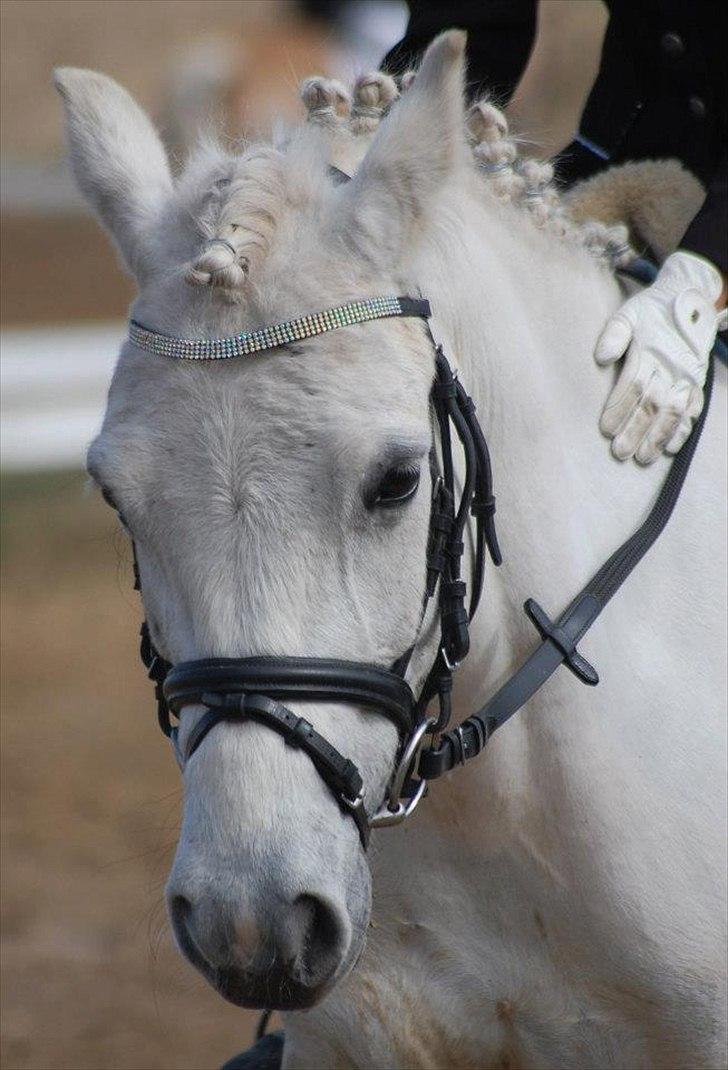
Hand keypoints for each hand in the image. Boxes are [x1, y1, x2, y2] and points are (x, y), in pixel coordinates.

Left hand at [595, 251, 725, 462]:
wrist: (690, 299)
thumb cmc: (651, 312)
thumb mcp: (628, 314)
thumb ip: (614, 333)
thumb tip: (601, 357)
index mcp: (651, 351)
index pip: (634, 384)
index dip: (619, 407)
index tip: (605, 429)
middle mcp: (671, 367)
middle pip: (652, 403)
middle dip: (636, 430)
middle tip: (619, 452)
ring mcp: (686, 377)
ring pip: (673, 411)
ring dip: (658, 437)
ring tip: (643, 458)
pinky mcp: (697, 384)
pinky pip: (693, 410)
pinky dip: (683, 430)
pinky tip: (671, 448)